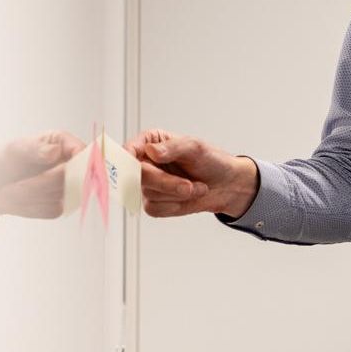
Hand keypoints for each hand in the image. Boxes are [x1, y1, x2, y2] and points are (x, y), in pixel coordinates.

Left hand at [0, 130, 85, 220]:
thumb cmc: (2, 163)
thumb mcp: (13, 151)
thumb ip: (35, 149)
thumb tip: (54, 152)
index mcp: (62, 143)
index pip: (83, 152)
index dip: (80, 162)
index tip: (65, 171)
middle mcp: (70, 164)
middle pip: (75, 177)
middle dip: (43, 183)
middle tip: (16, 186)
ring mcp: (67, 187)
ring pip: (62, 196)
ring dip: (33, 196)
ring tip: (11, 190)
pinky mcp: (60, 205)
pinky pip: (53, 209)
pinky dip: (33, 207)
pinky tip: (19, 200)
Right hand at [125, 129, 257, 218]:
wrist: (226, 185)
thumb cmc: (210, 160)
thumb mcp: (196, 148)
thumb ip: (173, 147)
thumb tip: (152, 151)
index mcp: (150, 142)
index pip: (128, 149)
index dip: (124, 158)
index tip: (129, 162)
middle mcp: (144, 163)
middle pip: (137, 176)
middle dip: (165, 183)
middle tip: (188, 186)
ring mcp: (147, 184)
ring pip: (148, 194)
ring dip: (176, 194)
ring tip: (196, 186)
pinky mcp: (153, 203)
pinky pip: (154, 209)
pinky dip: (174, 206)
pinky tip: (188, 196)